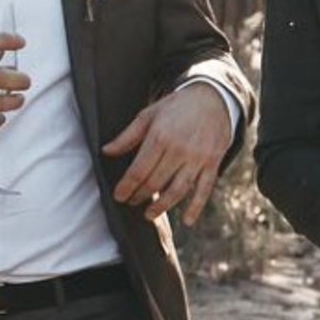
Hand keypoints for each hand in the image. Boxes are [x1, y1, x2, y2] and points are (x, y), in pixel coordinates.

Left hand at [105, 80, 230, 224]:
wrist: (213, 98)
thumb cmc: (176, 107)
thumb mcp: (149, 115)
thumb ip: (128, 136)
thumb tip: (106, 151)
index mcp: (160, 137)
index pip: (139, 170)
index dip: (127, 186)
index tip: (119, 196)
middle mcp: (179, 150)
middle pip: (156, 182)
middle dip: (140, 196)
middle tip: (131, 202)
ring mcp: (198, 158)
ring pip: (178, 190)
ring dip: (162, 206)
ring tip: (149, 214)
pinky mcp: (212, 163)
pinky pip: (204, 189)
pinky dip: (196, 206)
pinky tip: (187, 221)